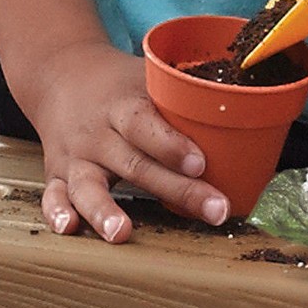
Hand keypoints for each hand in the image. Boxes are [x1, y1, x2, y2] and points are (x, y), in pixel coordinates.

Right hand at [15, 41, 230, 241]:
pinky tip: (70, 229)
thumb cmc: (119, 82)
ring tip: (122, 233)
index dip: (173, 145)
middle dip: (176, 190)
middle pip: (135, 164)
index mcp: (123, 105)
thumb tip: (254, 106)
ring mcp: (76, 156)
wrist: (59, 74)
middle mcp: (99, 133)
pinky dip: (57, 213)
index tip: (201, 163)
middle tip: (213, 210)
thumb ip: (188, 94)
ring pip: (88, 184)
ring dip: (104, 209)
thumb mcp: (149, 76)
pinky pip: (53, 196)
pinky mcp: (57, 174)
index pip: (147, 125)